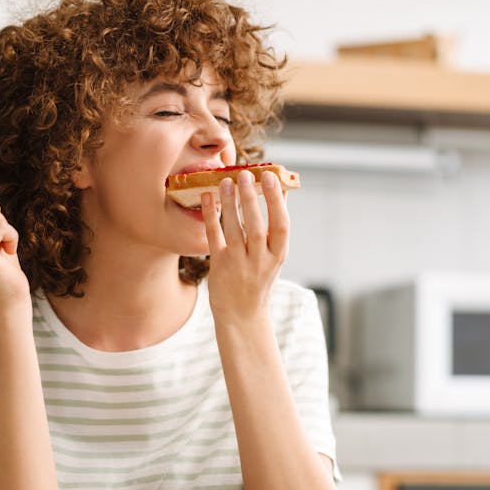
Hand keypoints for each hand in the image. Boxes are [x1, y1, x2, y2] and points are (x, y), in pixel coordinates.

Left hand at [201, 168, 288, 322]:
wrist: (242, 314)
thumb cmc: (259, 277)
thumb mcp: (274, 255)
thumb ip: (277, 226)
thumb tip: (283, 190)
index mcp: (278, 255)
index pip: (281, 225)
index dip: (277, 201)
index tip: (271, 177)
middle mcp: (260, 261)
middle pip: (256, 226)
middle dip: (251, 199)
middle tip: (244, 174)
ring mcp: (239, 264)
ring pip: (234, 230)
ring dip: (230, 204)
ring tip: (226, 181)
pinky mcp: (219, 266)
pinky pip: (214, 237)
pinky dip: (210, 217)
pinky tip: (207, 198)